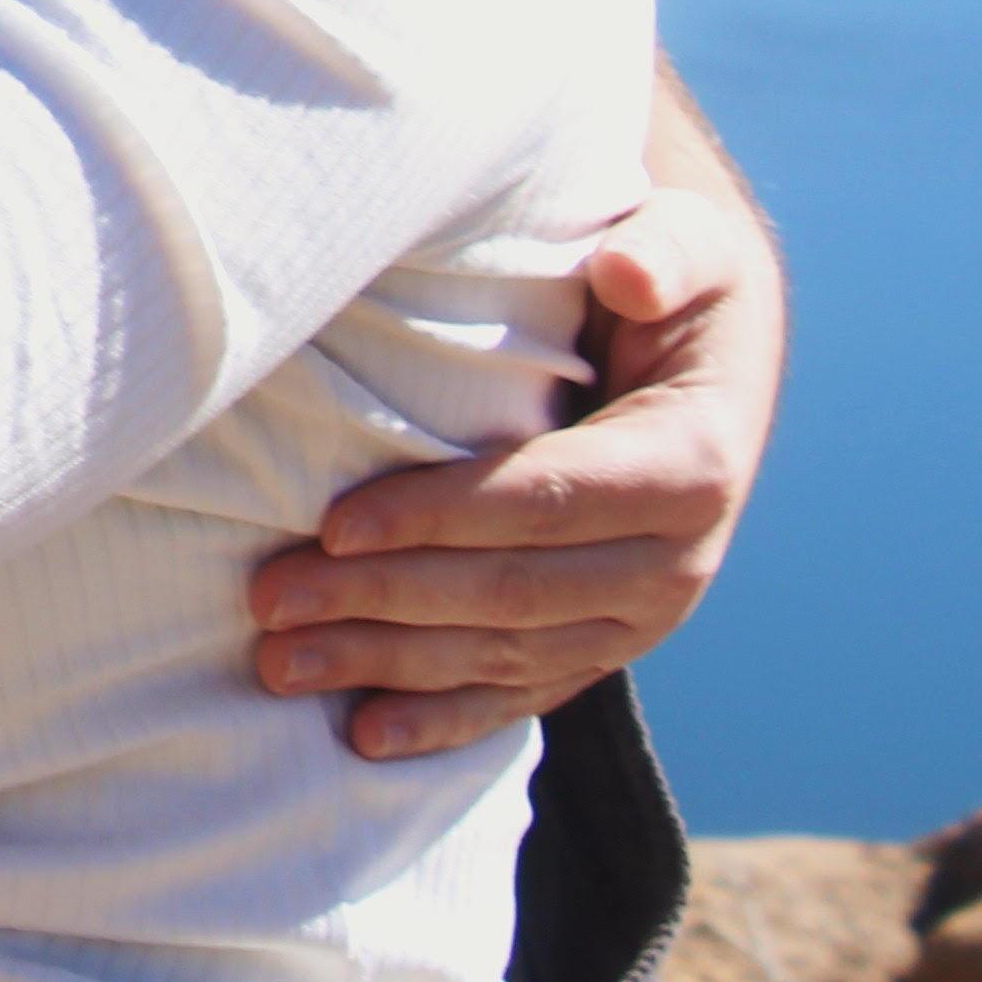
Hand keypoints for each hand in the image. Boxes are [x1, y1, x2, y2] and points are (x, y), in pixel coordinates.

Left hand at [243, 91, 784, 757]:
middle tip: (268, 600)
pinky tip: (363, 736)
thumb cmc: (675, 285)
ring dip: (387, 666)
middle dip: (383, 602)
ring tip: (277, 663)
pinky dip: (443, 717)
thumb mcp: (688, 245)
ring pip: (504, 656)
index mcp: (688, 468)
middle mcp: (674, 563)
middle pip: (510, 593)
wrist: (714, 360)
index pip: (544, 502)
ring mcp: (640, 618)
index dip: (439, 517)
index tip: (335, 525)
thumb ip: (664, 250)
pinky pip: (523, 691)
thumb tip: (627, 272)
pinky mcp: (605, 642)